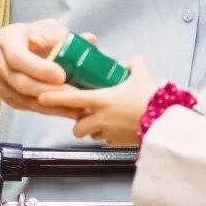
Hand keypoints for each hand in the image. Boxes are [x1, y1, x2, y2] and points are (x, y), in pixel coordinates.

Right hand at [0, 19, 72, 113]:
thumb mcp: (35, 28)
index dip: (39, 69)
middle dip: (51, 91)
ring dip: (53, 106)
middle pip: (23, 84)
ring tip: (78, 108)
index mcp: (6, 43)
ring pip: (26, 100)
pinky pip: (28, 108)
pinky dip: (49, 111)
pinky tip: (68, 112)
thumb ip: (60, 35)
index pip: (19, 59)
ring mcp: (0, 85)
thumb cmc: (17, 38)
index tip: (61, 74)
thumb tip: (90, 40)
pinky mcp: (7, 99)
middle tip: (77, 95)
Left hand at [37, 57, 158, 146]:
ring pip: (91, 134)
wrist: (165, 123)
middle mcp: (100, 118)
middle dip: (78, 122)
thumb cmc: (151, 98)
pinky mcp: (117, 143)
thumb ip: (133, 64)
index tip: (40, 98)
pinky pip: (106, 140)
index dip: (54, 98)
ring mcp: (108, 133)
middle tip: (85, 114)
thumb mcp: (142, 74)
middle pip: (77, 126)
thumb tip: (128, 62)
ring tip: (103, 120)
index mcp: (101, 100)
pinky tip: (117, 127)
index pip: (71, 99)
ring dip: (93, 129)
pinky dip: (107, 135)